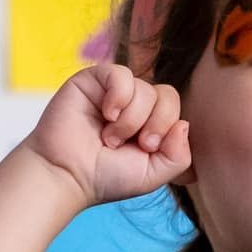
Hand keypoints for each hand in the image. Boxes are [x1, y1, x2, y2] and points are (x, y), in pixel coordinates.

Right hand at [23, 63, 191, 208]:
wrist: (67, 175)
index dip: (167, 127)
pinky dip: (119, 97)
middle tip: (135, 144)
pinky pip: (121, 74)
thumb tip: (184, 124)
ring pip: (145, 88)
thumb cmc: (105, 177)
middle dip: (155, 123)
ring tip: (109, 138)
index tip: (146, 148)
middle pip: (167, 95)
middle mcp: (134, 104)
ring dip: (131, 119)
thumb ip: (179, 156)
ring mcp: (114, 91)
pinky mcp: (94, 80)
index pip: (175, 109)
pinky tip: (106, 114)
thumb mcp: (153, 175)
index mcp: (150, 123)